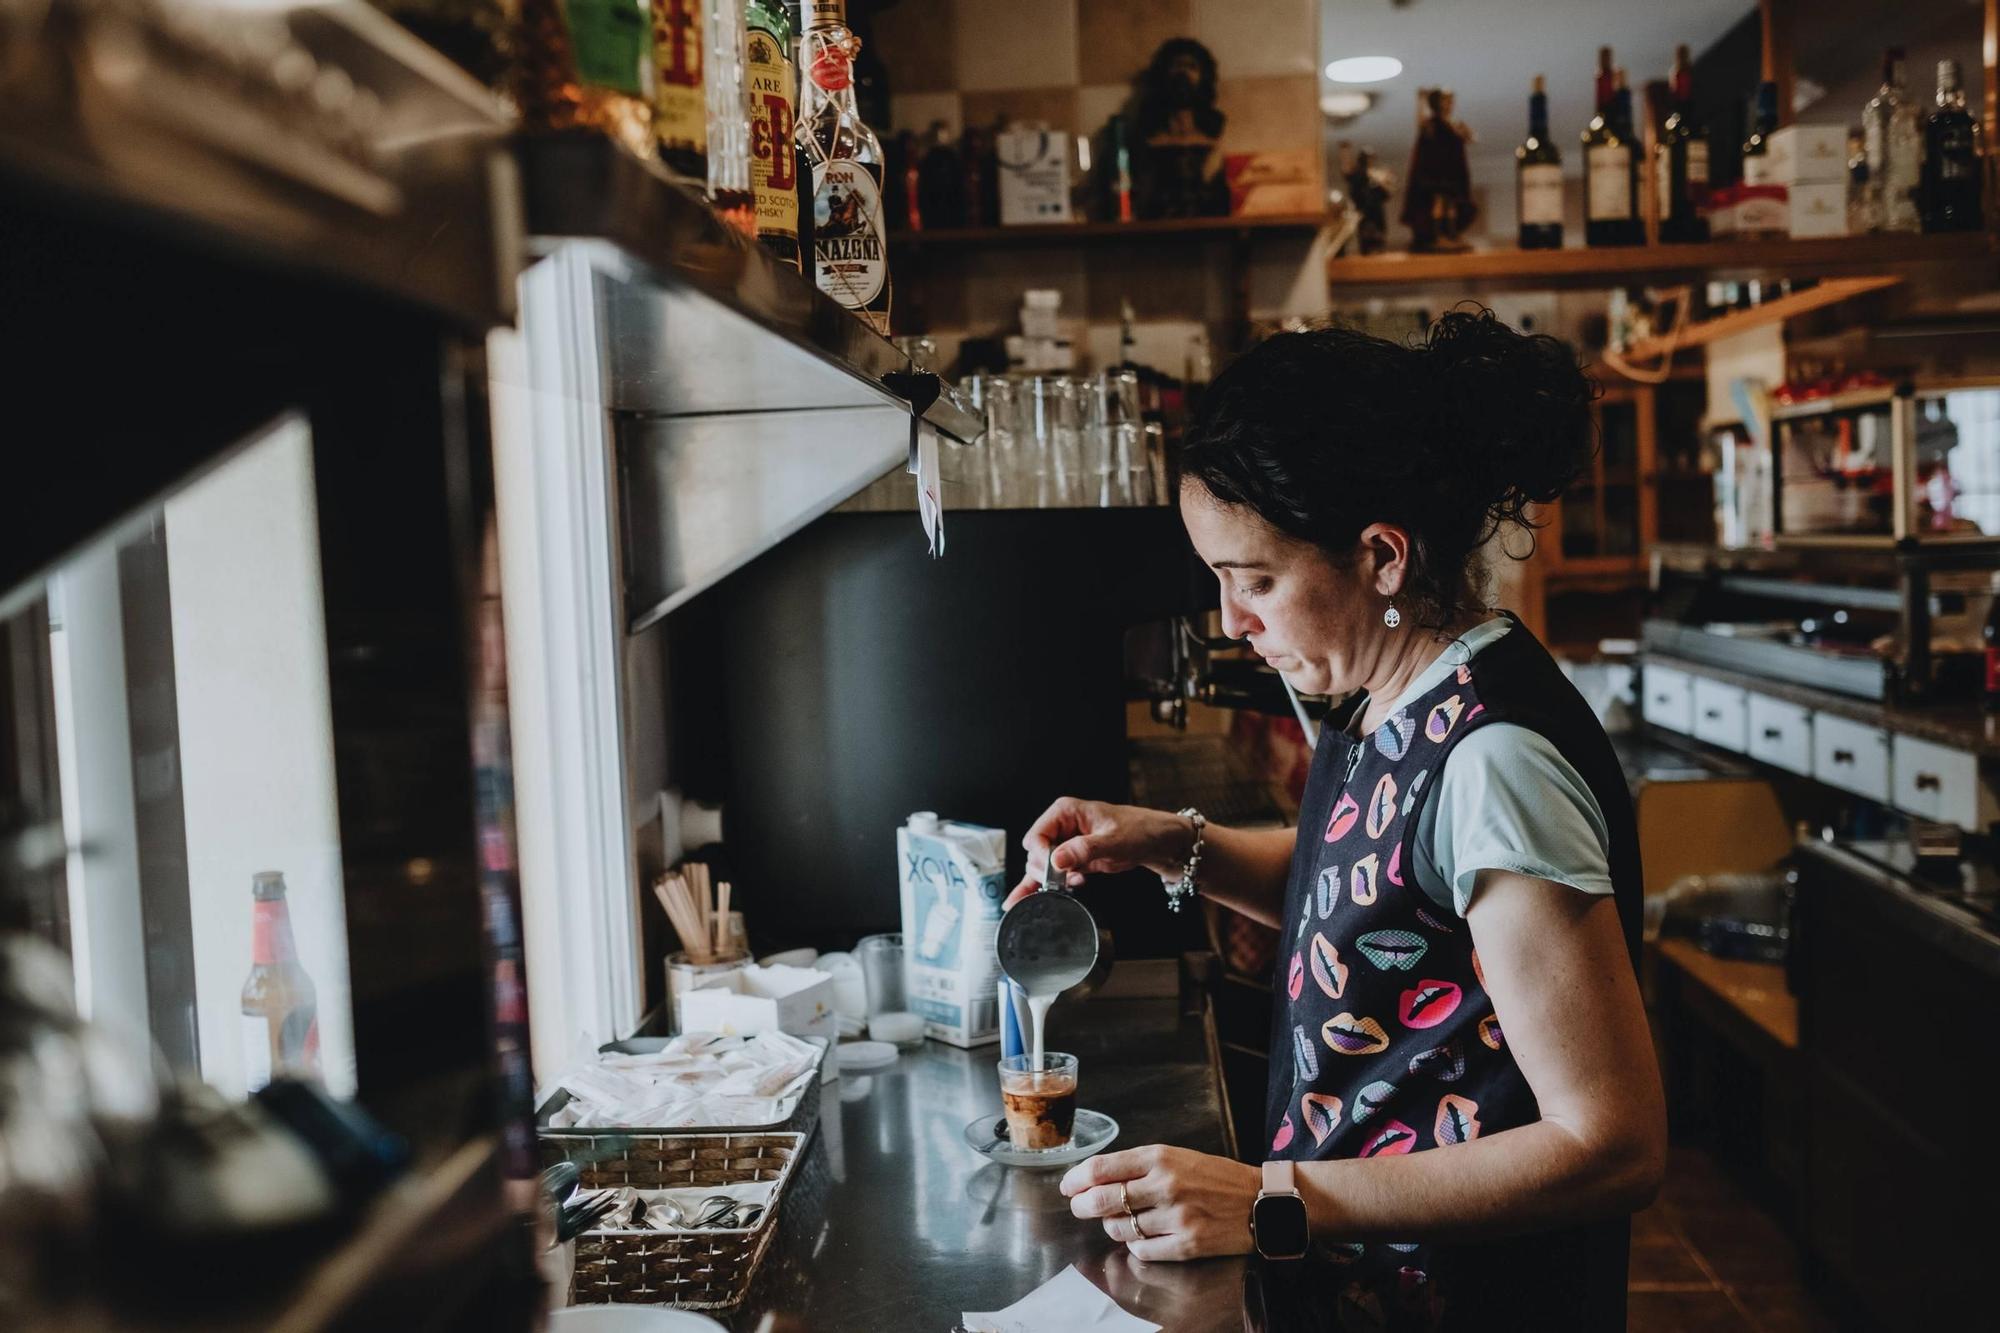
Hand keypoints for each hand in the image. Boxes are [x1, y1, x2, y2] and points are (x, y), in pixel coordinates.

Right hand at [1005, 799, 1191, 908]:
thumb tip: (1055, 861)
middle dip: (1046, 871)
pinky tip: (1022, 900)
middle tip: (1067, 880)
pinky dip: (1038, 886)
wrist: (1160, 843)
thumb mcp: (1115, 841)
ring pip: (1040, 866)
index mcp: (1066, 811)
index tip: (1055, 872)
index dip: (1042, 856)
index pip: (1036, 836)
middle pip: (1034, 853)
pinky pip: (1049, 874)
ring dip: (1052, 880)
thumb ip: (1084, 850)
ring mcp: (1066, 844)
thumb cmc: (1141, 831)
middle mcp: (1062, 826)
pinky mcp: (1073, 860)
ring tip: (1075, 883)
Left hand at [1060, 1145, 1259, 1261]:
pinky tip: (1143, 1236)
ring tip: (1122, 1220)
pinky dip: (1135, 1244)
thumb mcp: (1176, 1156)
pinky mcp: (1186, 1245)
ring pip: (1119, 1228)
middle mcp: (1165, 1185)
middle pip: (1102, 1200)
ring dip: (1112, 1226)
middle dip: (1083, 1205)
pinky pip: (1142, 1249)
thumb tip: (1094, 1180)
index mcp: (1160, 1157)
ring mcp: (1176, 1217)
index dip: (1076, 1179)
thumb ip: (1137, 1166)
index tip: (1068, 1187)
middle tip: (1080, 1207)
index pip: (1101, 1168)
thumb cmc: (1215, 1177)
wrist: (1260, 1201)